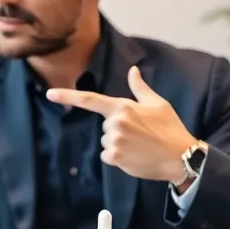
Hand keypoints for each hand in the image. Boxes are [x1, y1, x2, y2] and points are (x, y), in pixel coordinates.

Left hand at [46, 66, 197, 184]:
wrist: (180, 157)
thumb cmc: (170, 128)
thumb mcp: (158, 104)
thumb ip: (140, 88)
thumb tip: (132, 70)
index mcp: (123, 106)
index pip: (90, 99)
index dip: (67, 96)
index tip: (49, 93)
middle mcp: (115, 122)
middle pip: (105, 126)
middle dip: (118, 129)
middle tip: (141, 134)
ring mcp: (114, 140)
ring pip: (105, 141)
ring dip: (118, 144)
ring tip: (140, 146)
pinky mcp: (115, 157)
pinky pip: (107, 156)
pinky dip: (118, 158)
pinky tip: (135, 156)